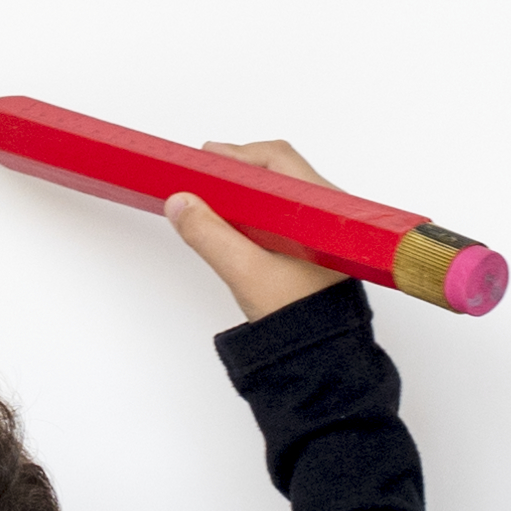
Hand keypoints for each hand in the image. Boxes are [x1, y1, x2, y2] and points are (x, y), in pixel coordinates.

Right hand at [158, 139, 353, 323]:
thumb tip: (180, 202)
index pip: (277, 161)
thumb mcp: (245, 273)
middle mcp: (330, 211)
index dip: (236, 156)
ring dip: (243, 190)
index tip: (203, 161)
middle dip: (235, 171)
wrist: (321, 355)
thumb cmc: (299, 319)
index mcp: (323, 211)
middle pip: (276, 170)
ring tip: (211, 199)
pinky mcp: (314, 241)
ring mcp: (324, 226)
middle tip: (201, 179)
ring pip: (277, 190)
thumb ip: (210, 235)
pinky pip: (281, 210)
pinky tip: (231, 220)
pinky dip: (253, 208)